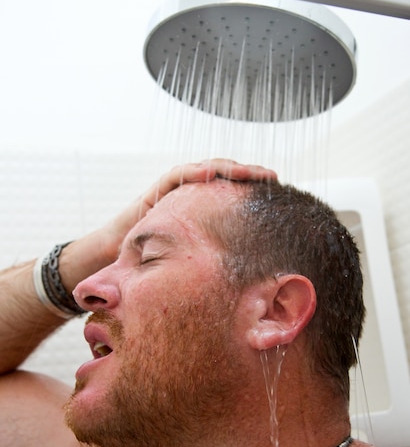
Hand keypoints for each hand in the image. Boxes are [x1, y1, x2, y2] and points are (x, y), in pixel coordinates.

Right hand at [62, 159, 277, 289]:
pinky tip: (210, 173)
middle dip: (248, 174)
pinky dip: (194, 172)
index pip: (233, 192)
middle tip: (271, 177)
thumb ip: (216, 258)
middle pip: (225, 176)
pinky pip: (177, 175)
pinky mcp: (158, 189)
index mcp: (203, 209)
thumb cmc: (156, 261)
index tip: (278, 191)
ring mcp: (175, 189)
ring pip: (205, 169)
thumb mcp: (194, 258)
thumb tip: (252, 279)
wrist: (118, 255)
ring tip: (249, 171)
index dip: (254, 189)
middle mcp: (192, 195)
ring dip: (228, 168)